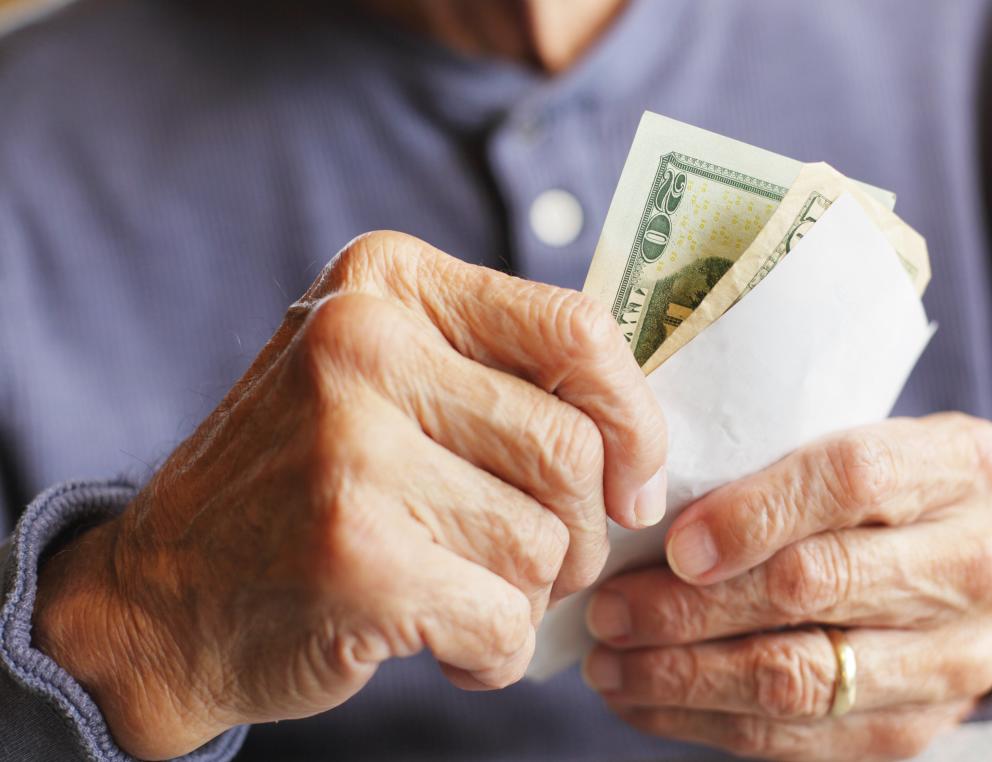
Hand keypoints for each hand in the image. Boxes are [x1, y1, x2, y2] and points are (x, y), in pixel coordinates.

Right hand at [32, 231, 667, 758]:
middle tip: (545, 567)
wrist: (162, 594)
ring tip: (469, 597)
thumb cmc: (308, 484)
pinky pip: (503, 620)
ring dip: (530, 597)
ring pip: (543, 543)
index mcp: (389, 281)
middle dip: (583, 532)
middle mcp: (364, 343)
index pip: (576, 329)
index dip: (635, 420)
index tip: (636, 485)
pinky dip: (496, 653)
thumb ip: (501, 375)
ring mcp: (350, 446)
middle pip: (569, 449)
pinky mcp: (353, 553)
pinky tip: (451, 645)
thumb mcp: (387, 378)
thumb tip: (643, 435)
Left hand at [582, 414, 991, 760]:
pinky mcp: (917, 726)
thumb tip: (642, 502)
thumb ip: (772, 454)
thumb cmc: (870, 491)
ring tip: (610, 661)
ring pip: (801, 677)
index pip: (854, 477)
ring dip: (686, 674)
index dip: (755, 512)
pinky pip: (798, 738)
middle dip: (694, 605)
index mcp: (963, 464)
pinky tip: (645, 699)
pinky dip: (706, 720)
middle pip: (818, 584)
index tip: (673, 545)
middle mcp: (979, 561)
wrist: (953, 571)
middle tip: (609, 610)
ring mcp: (957, 656)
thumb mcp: (848, 438)